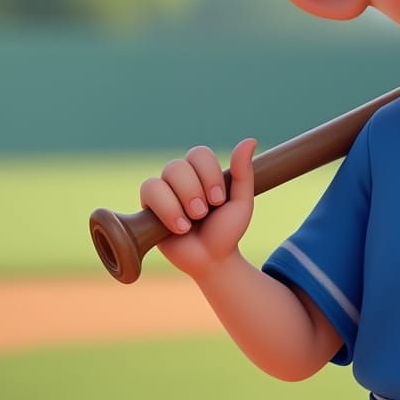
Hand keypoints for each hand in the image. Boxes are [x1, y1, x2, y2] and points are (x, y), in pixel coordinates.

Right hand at [140, 139, 256, 279]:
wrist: (212, 259)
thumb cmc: (227, 230)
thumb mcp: (241, 201)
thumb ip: (243, 172)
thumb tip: (250, 140)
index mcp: (202, 172)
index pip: (198, 154)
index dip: (208, 174)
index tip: (219, 200)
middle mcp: (180, 178)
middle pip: (177, 166)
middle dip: (194, 191)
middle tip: (204, 212)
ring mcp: (162, 192)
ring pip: (161, 179)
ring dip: (181, 201)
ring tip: (192, 221)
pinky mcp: (148, 208)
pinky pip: (148, 192)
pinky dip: (167, 210)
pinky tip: (180, 228)